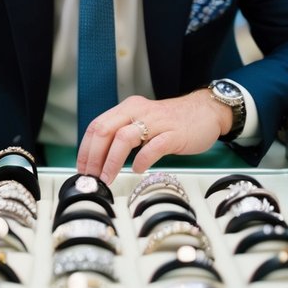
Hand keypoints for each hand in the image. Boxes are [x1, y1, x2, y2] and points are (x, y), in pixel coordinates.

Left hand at [76, 90, 230, 183]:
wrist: (206, 111)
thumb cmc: (172, 122)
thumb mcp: (142, 122)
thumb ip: (123, 134)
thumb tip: (100, 160)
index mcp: (128, 108)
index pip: (97, 126)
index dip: (85, 149)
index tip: (82, 169)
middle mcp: (138, 112)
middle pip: (105, 130)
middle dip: (94, 156)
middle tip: (91, 177)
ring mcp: (156, 122)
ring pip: (124, 138)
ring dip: (111, 161)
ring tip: (107, 178)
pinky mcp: (174, 134)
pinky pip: (153, 147)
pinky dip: (141, 160)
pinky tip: (137, 170)